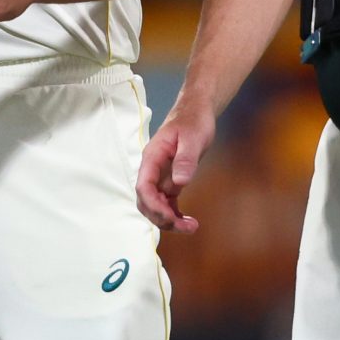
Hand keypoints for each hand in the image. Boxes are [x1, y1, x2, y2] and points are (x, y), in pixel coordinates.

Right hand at [136, 106, 214, 232]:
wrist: (196, 112)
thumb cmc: (193, 121)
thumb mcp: (193, 138)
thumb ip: (185, 159)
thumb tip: (179, 182)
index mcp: (152, 158)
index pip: (144, 187)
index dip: (154, 205)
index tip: (171, 216)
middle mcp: (152, 170)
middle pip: (146, 201)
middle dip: (161, 218)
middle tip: (185, 226)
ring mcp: (160, 176)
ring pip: (155, 205)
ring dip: (168, 220)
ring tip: (190, 227)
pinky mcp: (170, 180)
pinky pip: (167, 202)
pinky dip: (174, 214)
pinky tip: (187, 221)